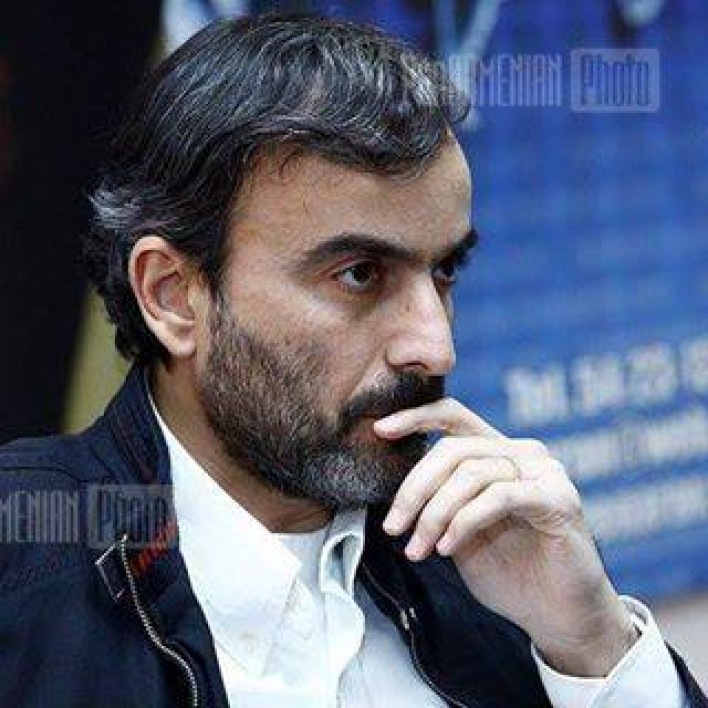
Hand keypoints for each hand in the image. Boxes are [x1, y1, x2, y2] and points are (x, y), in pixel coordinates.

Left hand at [374, 398, 638, 676]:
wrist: (556, 615)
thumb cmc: (508, 571)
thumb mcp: (458, 530)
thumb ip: (438, 500)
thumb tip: (394, 487)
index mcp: (497, 452)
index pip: (453, 416)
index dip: (415, 417)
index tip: (379, 431)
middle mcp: (522, 452)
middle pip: (453, 449)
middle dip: (414, 488)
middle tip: (393, 526)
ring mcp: (543, 472)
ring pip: (471, 473)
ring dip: (434, 514)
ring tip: (417, 549)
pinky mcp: (558, 499)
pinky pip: (498, 496)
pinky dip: (464, 521)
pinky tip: (447, 547)